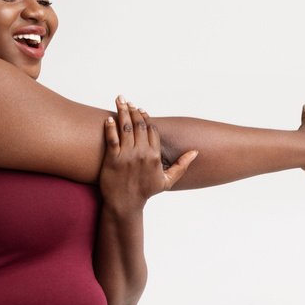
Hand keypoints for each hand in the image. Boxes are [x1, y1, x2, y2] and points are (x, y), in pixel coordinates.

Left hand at [99, 95, 197, 210]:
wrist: (124, 204)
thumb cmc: (145, 192)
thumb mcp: (167, 181)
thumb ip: (181, 165)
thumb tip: (195, 152)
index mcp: (154, 156)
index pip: (152, 130)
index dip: (146, 118)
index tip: (141, 110)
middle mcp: (141, 153)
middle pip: (139, 125)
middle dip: (134, 110)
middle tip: (128, 101)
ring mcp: (126, 155)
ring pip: (125, 127)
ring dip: (123, 111)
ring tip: (119, 100)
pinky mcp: (112, 159)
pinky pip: (111, 138)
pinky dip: (110, 126)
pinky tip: (109, 118)